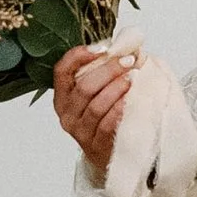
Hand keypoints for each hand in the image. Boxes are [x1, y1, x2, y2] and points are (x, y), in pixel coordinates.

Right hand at [53, 43, 133, 174]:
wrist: (111, 151)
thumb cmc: (106, 115)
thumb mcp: (99, 91)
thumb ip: (105, 70)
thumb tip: (128, 45)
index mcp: (63, 96)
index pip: (62, 70)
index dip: (79, 56)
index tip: (103, 49)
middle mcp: (67, 114)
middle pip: (84, 87)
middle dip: (109, 70)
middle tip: (129, 61)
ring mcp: (80, 131)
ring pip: (97, 105)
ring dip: (117, 88)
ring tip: (134, 78)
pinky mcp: (96, 145)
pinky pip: (108, 123)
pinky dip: (121, 108)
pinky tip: (132, 99)